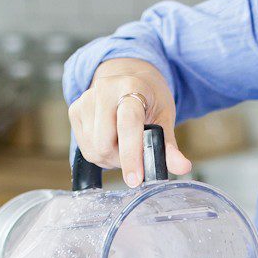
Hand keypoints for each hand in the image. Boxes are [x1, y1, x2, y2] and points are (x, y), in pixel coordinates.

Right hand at [68, 58, 191, 185]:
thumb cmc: (149, 99)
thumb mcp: (164, 117)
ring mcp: (86, 99)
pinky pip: (85, 148)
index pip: (128, 124)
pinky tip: (110, 141)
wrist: (128, 78)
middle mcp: (104, 89)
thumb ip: (169, 145)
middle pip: (105, 144)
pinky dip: (99, 153)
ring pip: (94, 149)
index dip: (131, 155)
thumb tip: (182, 167)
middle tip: (135, 154)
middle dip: (122, 159)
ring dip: (111, 158)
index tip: (135, 179)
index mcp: (131, 87)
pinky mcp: (74, 110)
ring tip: (123, 145)